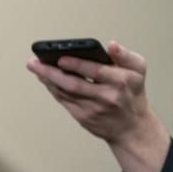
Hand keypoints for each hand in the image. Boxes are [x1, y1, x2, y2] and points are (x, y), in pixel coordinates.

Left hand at [26, 41, 168, 171]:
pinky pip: (64, 101)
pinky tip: (44, 79)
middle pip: (74, 84)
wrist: (131, 127)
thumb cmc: (133, 93)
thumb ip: (125, 55)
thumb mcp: (138, 70)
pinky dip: (53, 89)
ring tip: (35, 68)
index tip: (60, 58)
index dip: (77, 65)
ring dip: (47, 81)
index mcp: (121, 81)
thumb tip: (111, 45)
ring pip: (65, 93)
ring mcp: (93, 109)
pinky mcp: (82, 118)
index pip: (95, 71)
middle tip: (34, 63)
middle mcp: (106, 96)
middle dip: (51, 73)